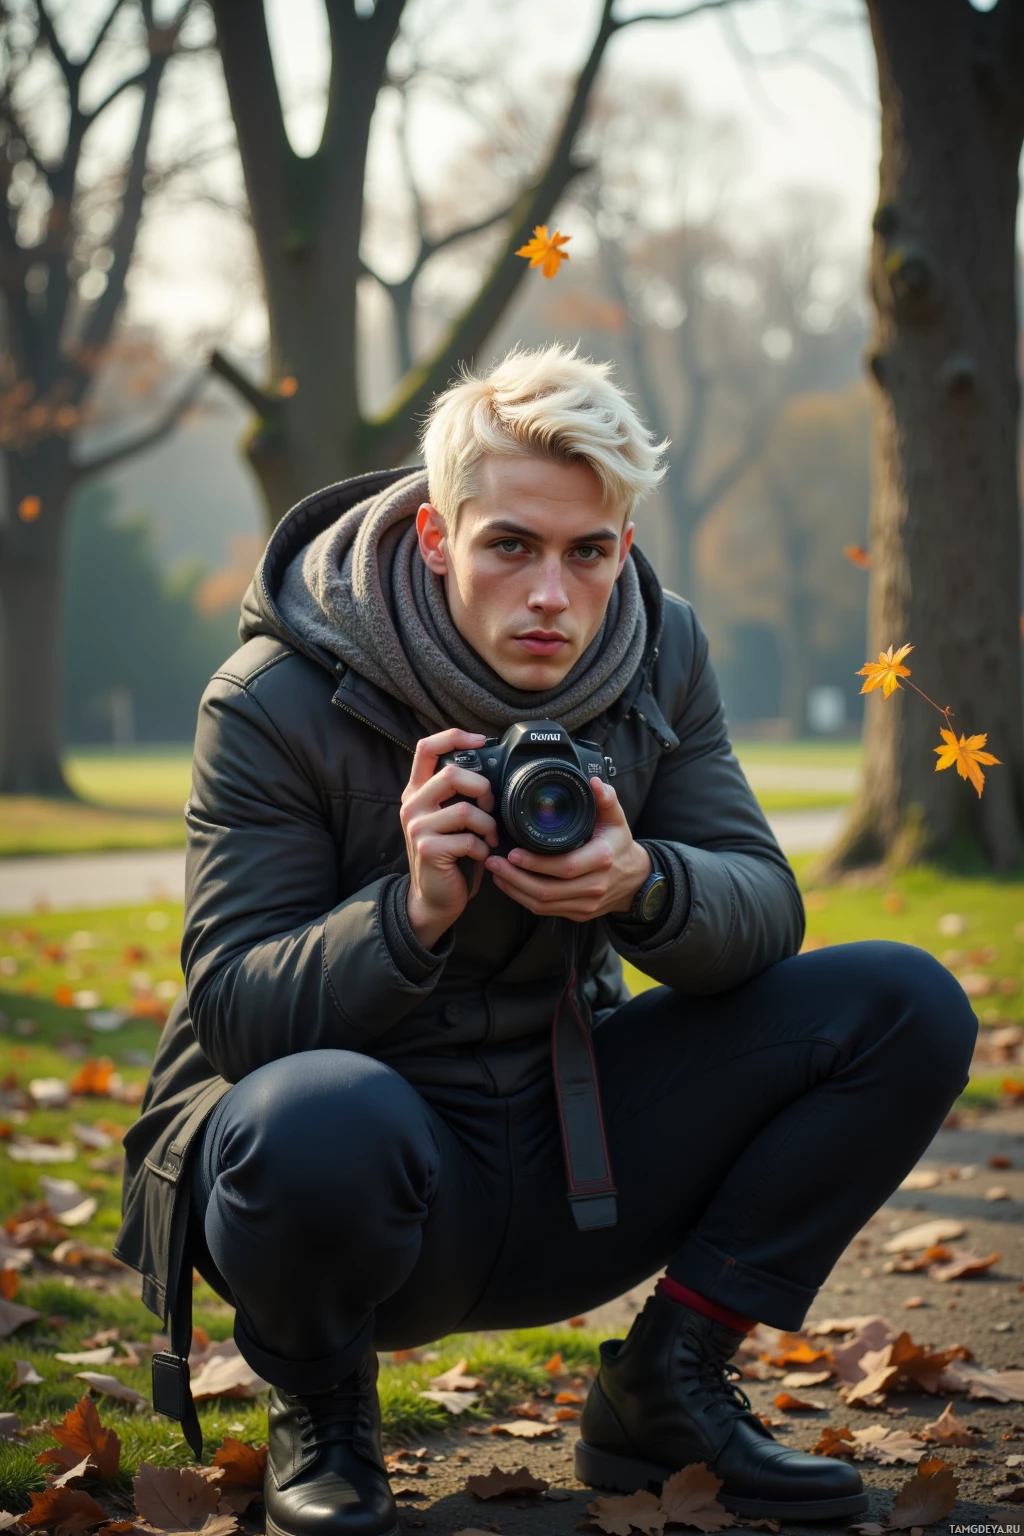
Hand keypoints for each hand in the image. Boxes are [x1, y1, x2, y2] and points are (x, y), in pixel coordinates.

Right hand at [401, 728, 498, 949]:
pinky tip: (479, 856)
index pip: (426, 748)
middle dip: (483, 790)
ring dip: (488, 826)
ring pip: (465, 810)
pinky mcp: (428, 849)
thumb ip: (458, 794)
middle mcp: (412, 805)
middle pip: (451, 776)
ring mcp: (417, 827)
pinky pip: (468, 840)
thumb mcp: (448, 819)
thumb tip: (492, 773)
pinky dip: (482, 849)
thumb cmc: (450, 856)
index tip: (480, 740)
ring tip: (489, 838)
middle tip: (492, 809)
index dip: (454, 737)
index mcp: (417, 791)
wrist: (434, 898)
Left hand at [485, 778, 652, 921]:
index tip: (514, 853)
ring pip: (543, 904)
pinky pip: (546, 911)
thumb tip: (593, 782)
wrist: (635, 879)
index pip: (565, 866)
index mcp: (602, 859)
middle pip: (548, 890)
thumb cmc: (619, 844)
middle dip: (516, 878)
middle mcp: (595, 885)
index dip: (536, 864)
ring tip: (496, 873)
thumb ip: (606, 798)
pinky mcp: (578, 914)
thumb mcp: (617, 819)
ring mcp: (586, 904)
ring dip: (515, 890)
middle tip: (494, 862)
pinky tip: (510, 885)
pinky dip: (524, 899)